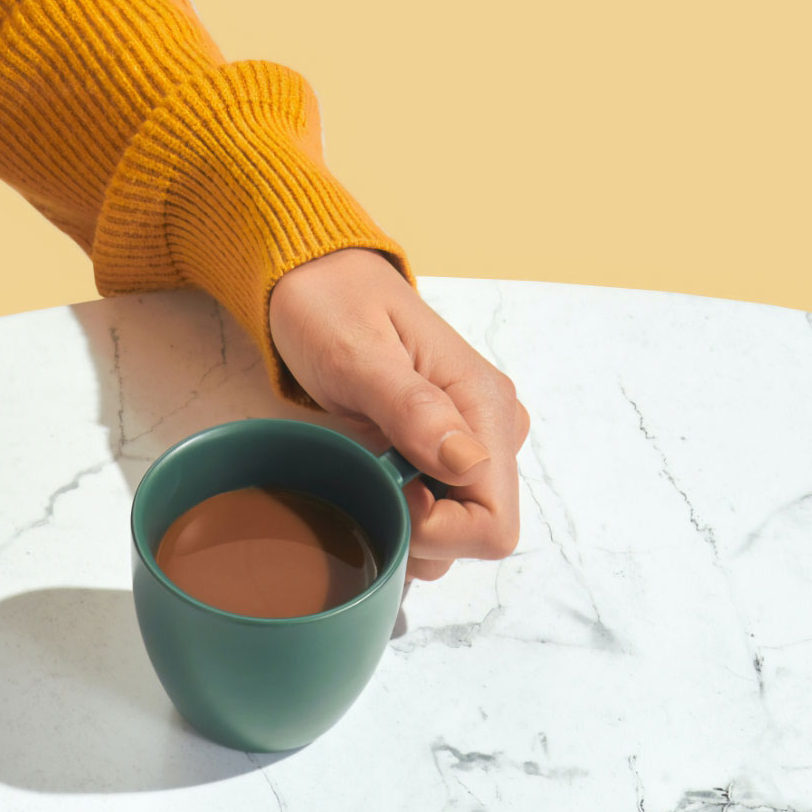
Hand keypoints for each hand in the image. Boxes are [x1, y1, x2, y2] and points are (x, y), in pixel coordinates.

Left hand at [268, 248, 529, 580]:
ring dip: (411, 525)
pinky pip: (442, 508)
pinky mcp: (446, 446)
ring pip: (461, 528)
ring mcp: (471, 438)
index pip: (494, 522)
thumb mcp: (357, 354)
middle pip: (482, 531)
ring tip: (366, 475)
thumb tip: (466, 462)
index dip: (440, 532)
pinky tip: (372, 477)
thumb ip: (411, 409)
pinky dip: (406, 511)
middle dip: (423, 533)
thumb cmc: (330, 308)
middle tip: (367, 483)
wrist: (317, 279)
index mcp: (484, 405)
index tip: (387, 495)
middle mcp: (491, 427)